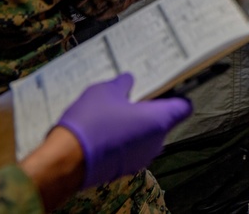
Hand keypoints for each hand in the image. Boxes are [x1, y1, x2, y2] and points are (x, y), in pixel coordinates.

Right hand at [55, 73, 191, 188]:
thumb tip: (128, 80)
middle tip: (134, 95)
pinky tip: (106, 129)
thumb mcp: (105, 91)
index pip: (183, 107)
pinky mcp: (125, 169)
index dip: (177, 95)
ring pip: (146, 135)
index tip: (166, 86)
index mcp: (159, 120)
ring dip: (135, 125)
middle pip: (163, 120)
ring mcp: (142, 158)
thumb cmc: (92, 121)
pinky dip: (124, 139)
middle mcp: (157, 141)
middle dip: (150, 109)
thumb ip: (122, 85)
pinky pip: (131, 149)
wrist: (66, 161)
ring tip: (115, 111)